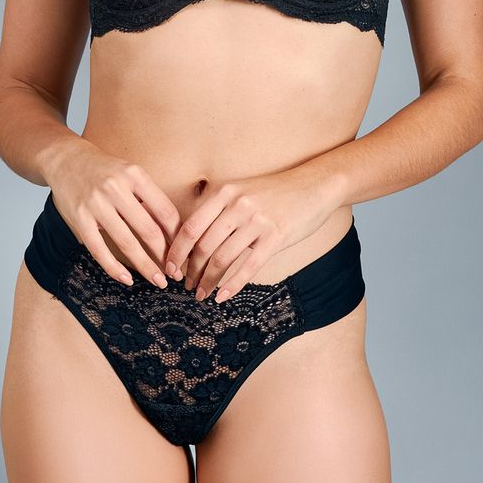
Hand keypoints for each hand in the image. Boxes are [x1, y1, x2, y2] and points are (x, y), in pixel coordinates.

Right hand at [49, 139, 182, 289]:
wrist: (67, 160)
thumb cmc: (106, 170)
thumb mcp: (131, 173)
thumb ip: (149, 197)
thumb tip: (173, 230)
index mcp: (135, 175)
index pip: (165, 211)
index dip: (178, 236)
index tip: (185, 252)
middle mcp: (116, 188)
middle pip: (149, 230)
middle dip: (165, 256)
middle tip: (176, 274)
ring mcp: (96, 204)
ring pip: (126, 243)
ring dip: (145, 266)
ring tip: (158, 281)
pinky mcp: (79, 219)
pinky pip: (99, 249)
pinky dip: (114, 267)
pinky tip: (127, 279)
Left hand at [163, 164, 336, 303]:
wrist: (312, 186)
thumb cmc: (274, 192)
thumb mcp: (241, 191)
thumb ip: (219, 210)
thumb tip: (192, 240)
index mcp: (225, 192)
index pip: (191, 226)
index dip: (177, 251)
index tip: (169, 268)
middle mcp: (238, 205)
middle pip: (204, 246)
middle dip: (190, 270)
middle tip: (185, 285)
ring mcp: (257, 221)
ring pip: (223, 259)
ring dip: (208, 281)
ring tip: (202, 294)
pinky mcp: (276, 236)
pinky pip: (248, 267)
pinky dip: (232, 286)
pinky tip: (223, 296)